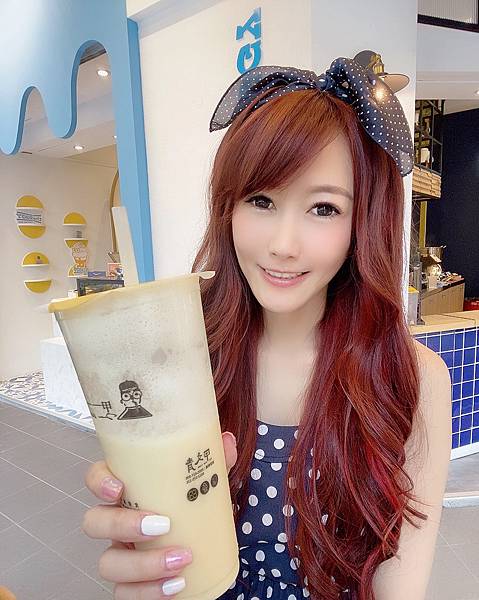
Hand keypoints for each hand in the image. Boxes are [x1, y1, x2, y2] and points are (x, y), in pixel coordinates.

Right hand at [83, 431, 236, 598]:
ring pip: (107, 563)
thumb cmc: (196, 512)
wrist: (208, 553)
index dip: (99, 482)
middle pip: (94, 522)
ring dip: (143, 564)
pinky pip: (124, 594)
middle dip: (122, 525)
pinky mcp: (129, 585)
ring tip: (182, 559)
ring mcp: (121, 554)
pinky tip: (176, 585)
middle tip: (162, 525)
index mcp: (130, 492)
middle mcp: (117, 522)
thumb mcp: (209, 483)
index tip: (120, 487)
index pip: (97, 479)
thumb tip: (227, 440)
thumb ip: (216, 461)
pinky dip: (149, 592)